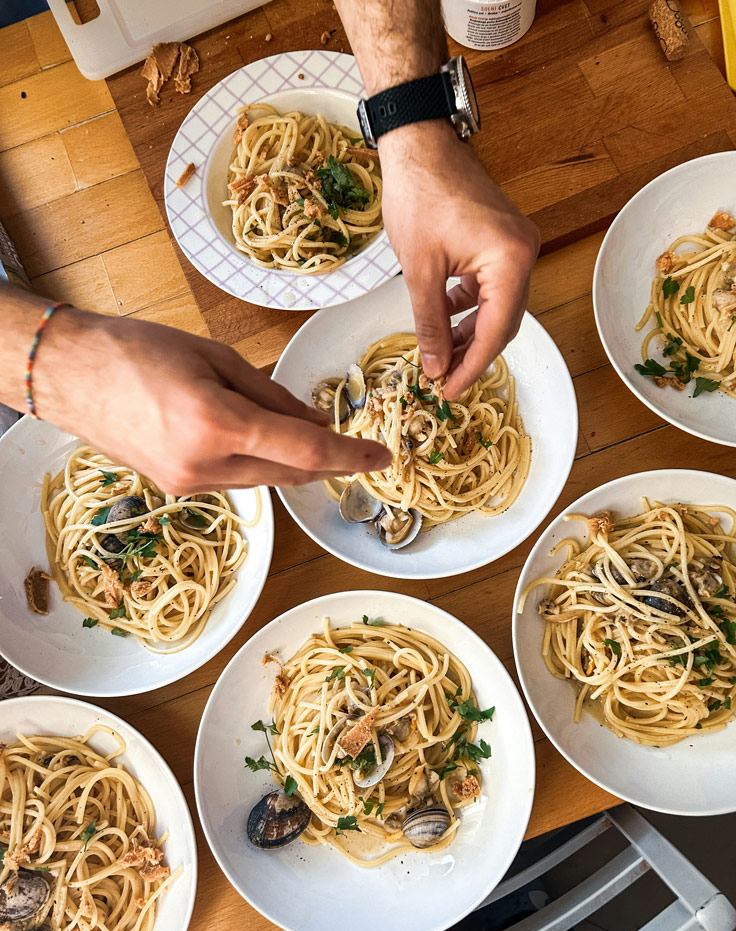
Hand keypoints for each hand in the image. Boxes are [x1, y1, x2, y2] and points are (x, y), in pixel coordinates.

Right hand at [34, 311, 390, 492]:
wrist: (68, 374)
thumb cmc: (136, 350)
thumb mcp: (217, 359)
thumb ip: (271, 395)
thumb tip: (314, 420)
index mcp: (217, 424)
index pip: (305, 450)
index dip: (350, 455)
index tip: (380, 457)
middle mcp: (204, 465)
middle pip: (291, 473)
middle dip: (327, 459)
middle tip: (353, 443)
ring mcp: (189, 484)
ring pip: (266, 479)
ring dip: (293, 460)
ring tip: (301, 429)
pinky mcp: (177, 489)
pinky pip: (237, 480)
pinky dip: (259, 462)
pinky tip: (260, 439)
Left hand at [378, 120, 539, 397]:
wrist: (420, 143)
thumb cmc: (419, 196)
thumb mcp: (420, 271)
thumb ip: (431, 324)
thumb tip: (435, 367)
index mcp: (510, 260)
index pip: (495, 330)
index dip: (471, 366)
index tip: (449, 391)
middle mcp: (524, 253)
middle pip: (503, 323)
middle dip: (472, 354)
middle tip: (443, 380)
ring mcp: (517, 246)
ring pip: (498, 307)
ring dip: (470, 333)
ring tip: (441, 356)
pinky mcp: (503, 241)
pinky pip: (493, 287)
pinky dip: (471, 307)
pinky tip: (447, 319)